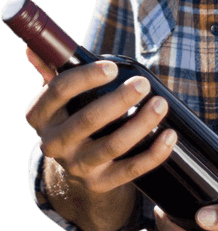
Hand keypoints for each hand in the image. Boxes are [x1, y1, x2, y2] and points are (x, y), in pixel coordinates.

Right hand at [24, 47, 176, 194]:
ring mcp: (78, 167)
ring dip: (140, 124)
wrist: (74, 170)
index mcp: (40, 116)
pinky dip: (154, 153)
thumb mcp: (56, 99)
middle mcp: (54, 143)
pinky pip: (131, 170)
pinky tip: (169, 135)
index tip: (112, 67)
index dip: (86, 77)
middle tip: (143, 83)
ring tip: (161, 105)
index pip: (59, 91)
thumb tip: (34, 48)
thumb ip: (51, 71)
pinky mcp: (101, 183)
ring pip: (112, 146)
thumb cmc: (70, 118)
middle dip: (118, 100)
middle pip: (88, 120)